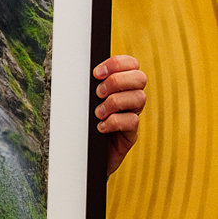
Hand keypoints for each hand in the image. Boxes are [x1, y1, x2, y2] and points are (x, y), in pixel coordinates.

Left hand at [93, 54, 146, 175]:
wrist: (83, 154)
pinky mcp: (131, 134)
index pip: (131, 64)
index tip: (96, 73)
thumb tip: (78, 71)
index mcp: (121, 85)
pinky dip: (114, 122)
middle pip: (140, 78)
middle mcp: (130, 98)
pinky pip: (132, 121)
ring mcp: (132, 115)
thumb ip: (88, 85)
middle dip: (117, 81)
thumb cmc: (82, 123)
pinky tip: (100, 127)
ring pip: (139, 98)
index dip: (117, 63)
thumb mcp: (84, 100)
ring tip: (98, 113)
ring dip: (114, 102)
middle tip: (98, 93)